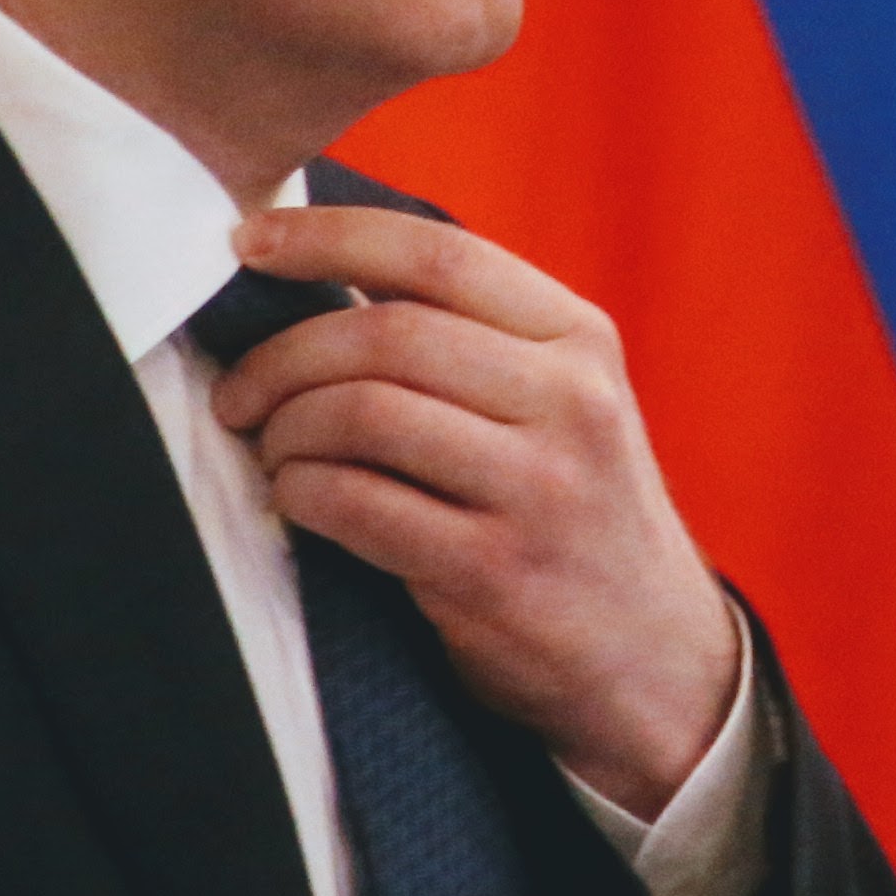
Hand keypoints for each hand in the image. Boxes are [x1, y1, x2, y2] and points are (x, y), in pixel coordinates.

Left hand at [208, 202, 744, 814]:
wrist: (656, 657)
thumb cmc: (577, 511)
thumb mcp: (564, 400)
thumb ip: (474, 337)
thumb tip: (321, 274)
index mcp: (580, 337)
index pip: (436, 255)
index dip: (327, 237)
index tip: (249, 242)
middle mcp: (569, 400)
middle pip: (385, 335)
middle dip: (281, 357)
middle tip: (239, 391)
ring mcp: (538, 488)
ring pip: (363, 414)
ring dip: (285, 429)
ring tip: (270, 450)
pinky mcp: (495, 571)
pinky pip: (358, 506)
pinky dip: (302, 493)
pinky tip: (297, 499)